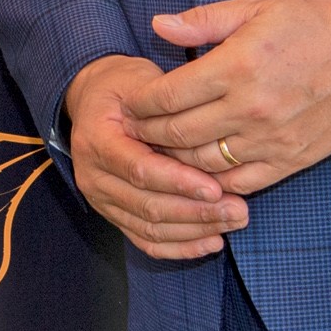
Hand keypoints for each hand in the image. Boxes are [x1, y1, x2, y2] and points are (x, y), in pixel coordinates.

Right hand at [63, 52, 247, 261]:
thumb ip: (166, 110)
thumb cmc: (126, 88)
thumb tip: (206, 134)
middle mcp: (93, 176)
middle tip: (238, 210)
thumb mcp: (141, 82)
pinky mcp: (114, 215)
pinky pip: (146, 240)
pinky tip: (212, 242)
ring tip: (234, 222)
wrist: (95, 100)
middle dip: (196, 212)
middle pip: (147, 205)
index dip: (178, 182)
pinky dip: (180, 247)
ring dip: (195, 230)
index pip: (139, 170)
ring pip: (150, 228)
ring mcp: (101, 200)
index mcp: (97, 141)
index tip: (216, 188)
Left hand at [132, 0, 330, 196]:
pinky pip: (239, 183)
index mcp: (236, 66)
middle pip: (177, 135)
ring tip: (158, 152)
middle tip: (132, 131)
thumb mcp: (256, 7)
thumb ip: (203, 21)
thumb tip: (157, 26)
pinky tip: (198, 173)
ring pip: (202, 165)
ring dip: (174, 162)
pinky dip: (212, 183)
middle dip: (146, 135)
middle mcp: (249, 109)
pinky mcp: (290, 160)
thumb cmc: (313, 23)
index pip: (167, 97)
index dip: (140, 104)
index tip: (129, 102)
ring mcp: (270, 140)